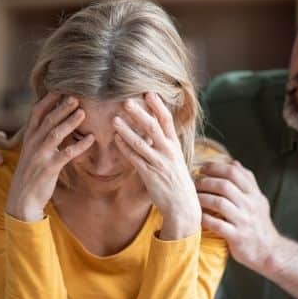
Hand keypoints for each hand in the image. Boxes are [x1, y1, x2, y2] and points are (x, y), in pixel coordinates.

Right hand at [6, 93, 93, 221]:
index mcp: (29, 138)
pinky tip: (91, 139)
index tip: (61, 88)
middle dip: (62, 106)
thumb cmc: (31, 174)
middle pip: (48, 119)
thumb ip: (41, 137)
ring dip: (70, 121)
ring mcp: (40, 155)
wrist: (21, 200)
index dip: (49, 99)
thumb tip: (54, 122)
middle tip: (76, 95)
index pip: (37, 112)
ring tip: (83, 112)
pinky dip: (80, 145)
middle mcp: (33, 144)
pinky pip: (67, 154)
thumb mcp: (32, 152)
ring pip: (55, 133)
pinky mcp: (49, 168)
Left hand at [113, 92, 200, 239]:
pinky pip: (135, 159)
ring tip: (114, 119)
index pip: (167, 120)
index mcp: (175, 145)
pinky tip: (116, 139)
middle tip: (126, 101)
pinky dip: (125, 148)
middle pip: (153, 128)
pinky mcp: (150, 175)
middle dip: (139, 114)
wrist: (183, 205)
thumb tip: (155, 129)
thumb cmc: (177, 181)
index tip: (149, 92)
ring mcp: (159, 163)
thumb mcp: (176, 159)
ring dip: (126, 130)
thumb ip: (166, 144)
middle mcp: (168, 152)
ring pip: (141, 143)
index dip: (158, 106)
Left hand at [196, 161, 279, 269]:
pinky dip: (204, 218)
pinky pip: (217, 224)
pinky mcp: (237, 236)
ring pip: (219, 203)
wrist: (269, 251)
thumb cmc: (259, 224)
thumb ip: (247, 182)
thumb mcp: (258, 200)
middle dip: (206, 182)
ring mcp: (244, 221)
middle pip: (225, 185)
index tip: (202, 168)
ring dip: (202, 198)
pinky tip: (197, 216)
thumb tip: (233, 163)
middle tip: (194, 183)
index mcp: (254, 194)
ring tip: (193, 197)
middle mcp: (250, 205)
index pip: (234, 172)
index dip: (215, 167)